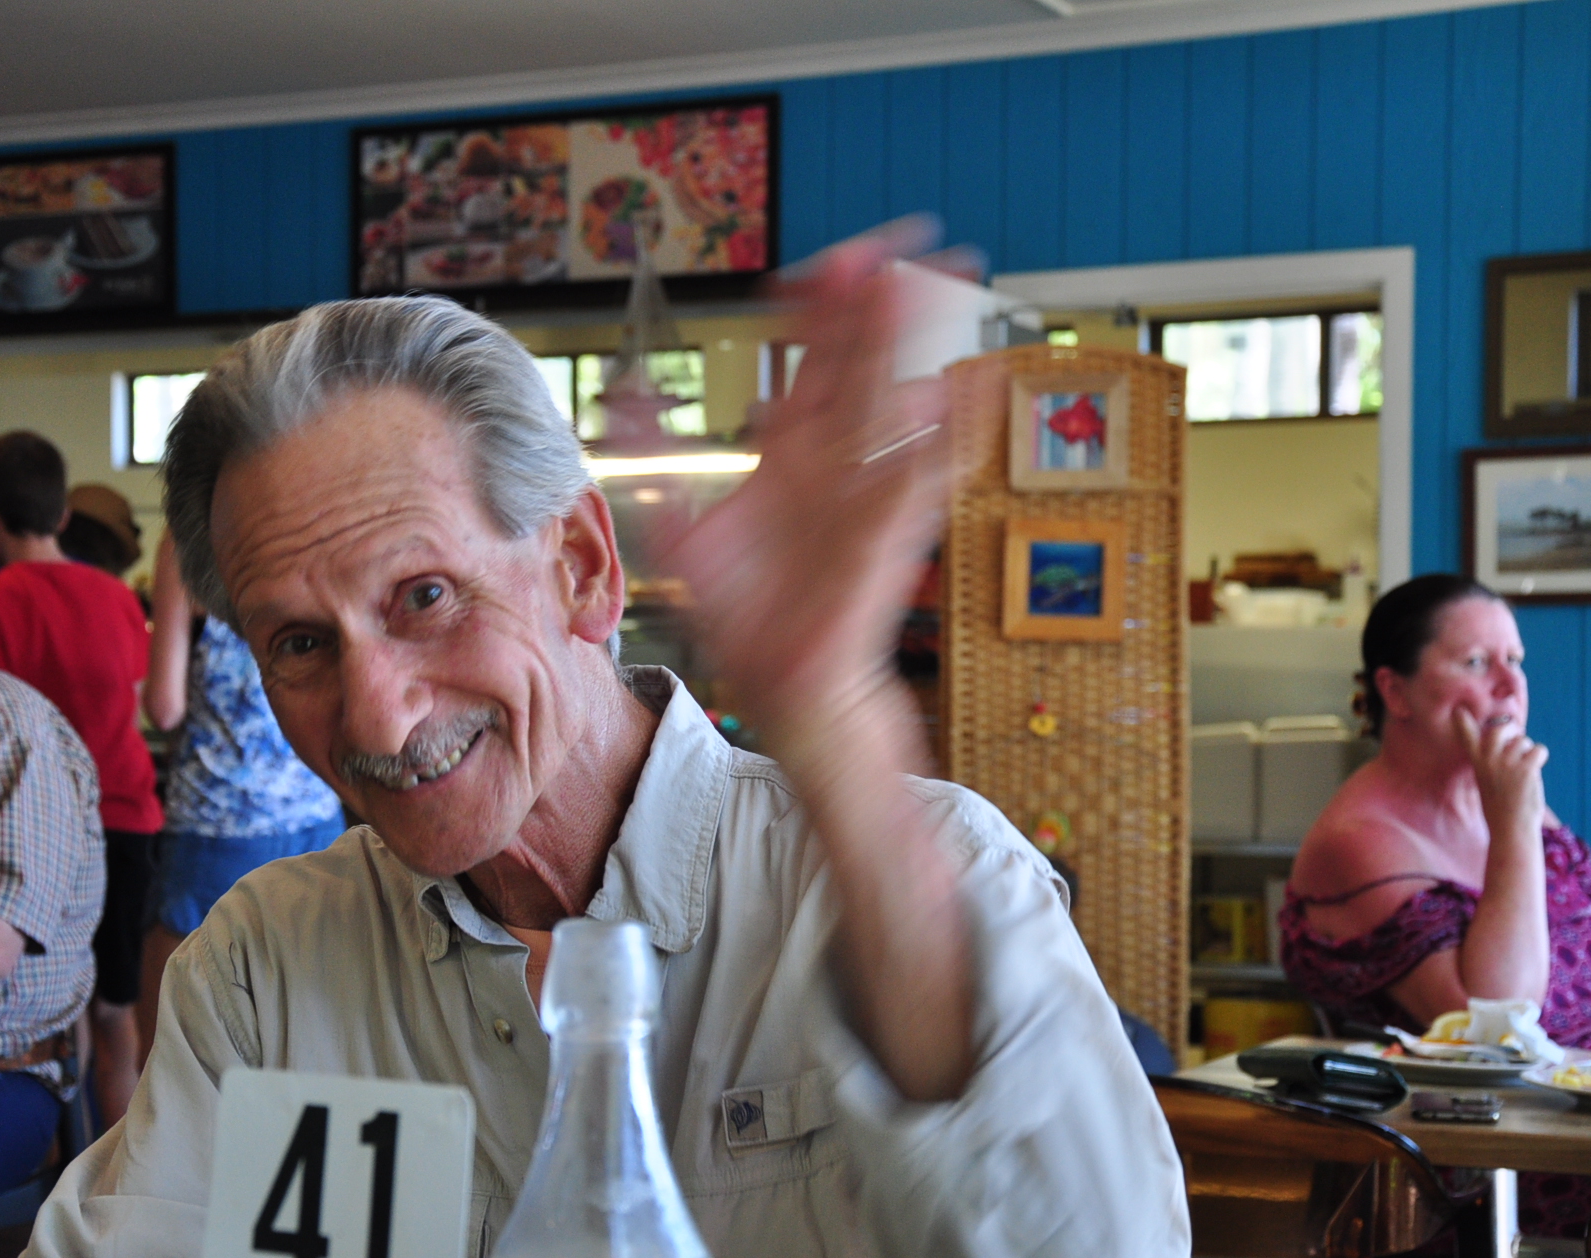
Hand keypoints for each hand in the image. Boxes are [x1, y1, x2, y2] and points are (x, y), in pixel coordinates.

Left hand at [661, 223, 952, 768]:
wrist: (784, 683)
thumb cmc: (746, 614)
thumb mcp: (683, 530)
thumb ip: (655, 460)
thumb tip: (618, 396)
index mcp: (791, 451)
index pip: (809, 359)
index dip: (820, 309)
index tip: (831, 260)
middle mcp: (837, 460)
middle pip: (861, 360)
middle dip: (880, 302)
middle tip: (906, 241)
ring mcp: (871, 487)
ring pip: (898, 392)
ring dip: (921, 338)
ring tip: (946, 280)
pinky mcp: (893, 528)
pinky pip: (930, 467)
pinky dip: (954, 426)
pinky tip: (972, 379)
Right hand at [1452, 708, 1546, 839]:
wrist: (1510, 828)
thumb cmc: (1500, 808)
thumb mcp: (1487, 781)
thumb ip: (1493, 761)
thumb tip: (1513, 740)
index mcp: (1477, 763)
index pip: (1467, 736)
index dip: (1463, 721)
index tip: (1459, 710)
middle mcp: (1489, 759)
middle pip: (1501, 728)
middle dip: (1512, 729)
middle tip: (1516, 738)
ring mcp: (1507, 763)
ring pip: (1524, 741)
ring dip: (1528, 751)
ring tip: (1524, 769)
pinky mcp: (1526, 768)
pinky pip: (1539, 750)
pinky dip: (1540, 757)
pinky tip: (1534, 771)